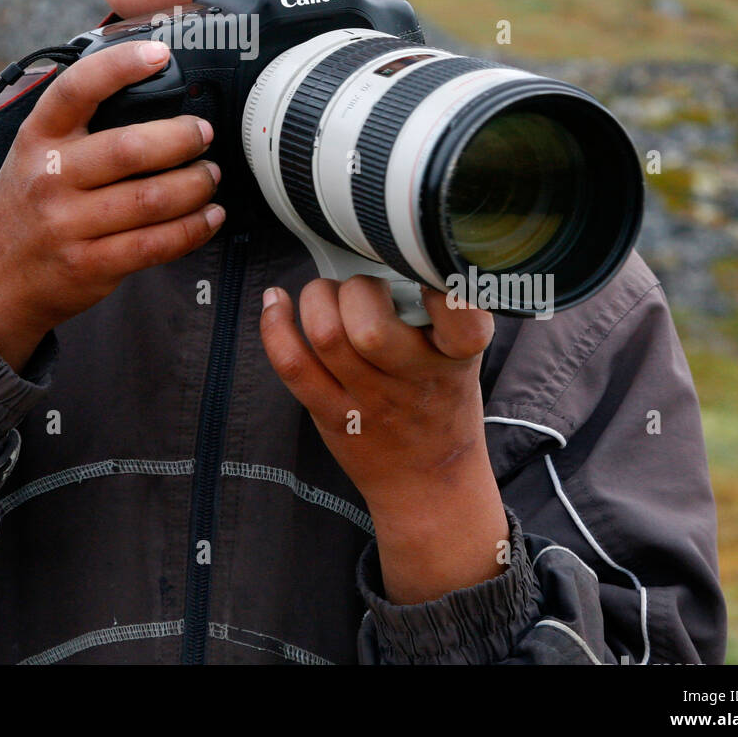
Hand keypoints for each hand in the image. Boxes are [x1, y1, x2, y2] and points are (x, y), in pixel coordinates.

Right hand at [0, 40, 225, 371]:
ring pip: (152, 198)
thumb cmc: (24, 206)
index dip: (121, 66)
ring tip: (209, 175)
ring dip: (196, 184)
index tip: (160, 55)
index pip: (77, 88)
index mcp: (37, 137)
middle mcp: (49, 176)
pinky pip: (155, 244)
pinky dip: (193, 228)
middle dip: (182, 138)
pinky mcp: (88, 265)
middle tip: (203, 135)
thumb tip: (148, 89)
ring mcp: (68, 224)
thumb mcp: (32, 153)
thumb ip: (76, 125)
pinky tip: (208, 216)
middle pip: (131, 148)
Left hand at [259, 274, 508, 602]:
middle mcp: (413, 381)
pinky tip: (276, 302)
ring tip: (326, 296)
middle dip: (356, 291)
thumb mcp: (461, 358)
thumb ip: (440, 312)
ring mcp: (369, 402)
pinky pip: (293, 365)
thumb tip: (396, 250)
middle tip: (362, 292)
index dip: (441, 290)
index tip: (427, 270)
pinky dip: (276, 325)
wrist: (428, 485)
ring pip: (327, 336)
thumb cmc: (441, 404)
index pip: (461, 323)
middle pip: (370, 326)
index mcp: (456, 359)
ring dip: (317, 299)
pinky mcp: (331, 414)